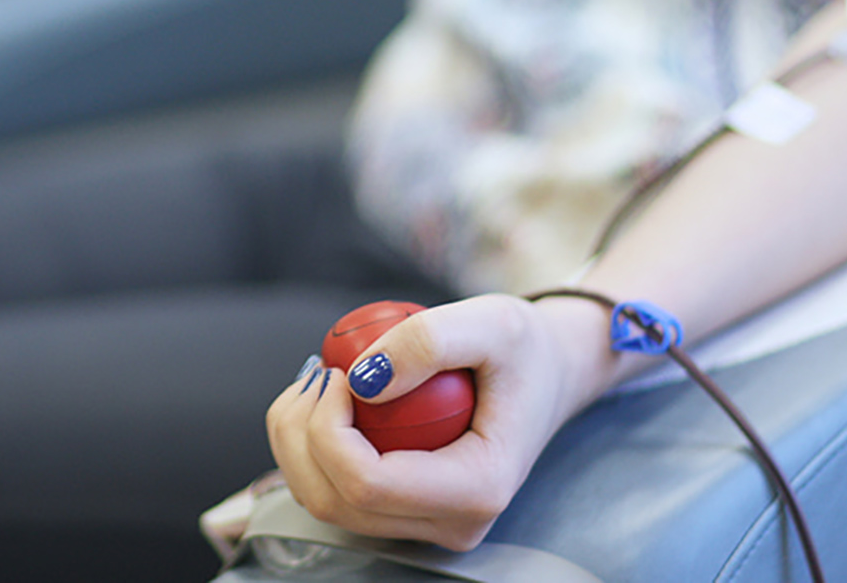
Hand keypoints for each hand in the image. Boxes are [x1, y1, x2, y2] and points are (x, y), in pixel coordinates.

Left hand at [266, 294, 611, 550]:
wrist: (548, 373)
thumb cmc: (527, 349)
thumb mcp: (493, 321)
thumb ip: (428, 341)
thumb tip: (361, 381)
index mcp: (478, 488)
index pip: (367, 484)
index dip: (328, 428)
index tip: (337, 372)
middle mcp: (453, 523)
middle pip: (334, 500)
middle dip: (301, 433)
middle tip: (320, 371)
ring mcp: (428, 524)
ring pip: (324, 502)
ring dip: (298, 440)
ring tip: (320, 382)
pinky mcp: (406, 512)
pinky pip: (334, 492)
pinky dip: (311, 447)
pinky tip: (327, 401)